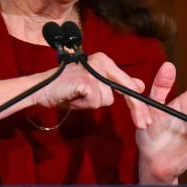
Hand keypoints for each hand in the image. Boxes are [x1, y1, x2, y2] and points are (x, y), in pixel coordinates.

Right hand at [32, 52, 149, 125]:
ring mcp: (94, 70)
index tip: (146, 118)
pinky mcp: (87, 80)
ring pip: (106, 100)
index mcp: (105, 61)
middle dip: (136, 108)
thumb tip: (139, 85)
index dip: (138, 103)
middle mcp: (102, 61)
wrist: (39, 88)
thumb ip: (116, 84)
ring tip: (77, 97)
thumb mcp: (94, 87)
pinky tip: (72, 97)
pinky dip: (83, 104)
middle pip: (126, 89)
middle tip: (143, 124)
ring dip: (90, 104)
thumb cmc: (65, 90)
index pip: (127, 83)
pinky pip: (95, 101)